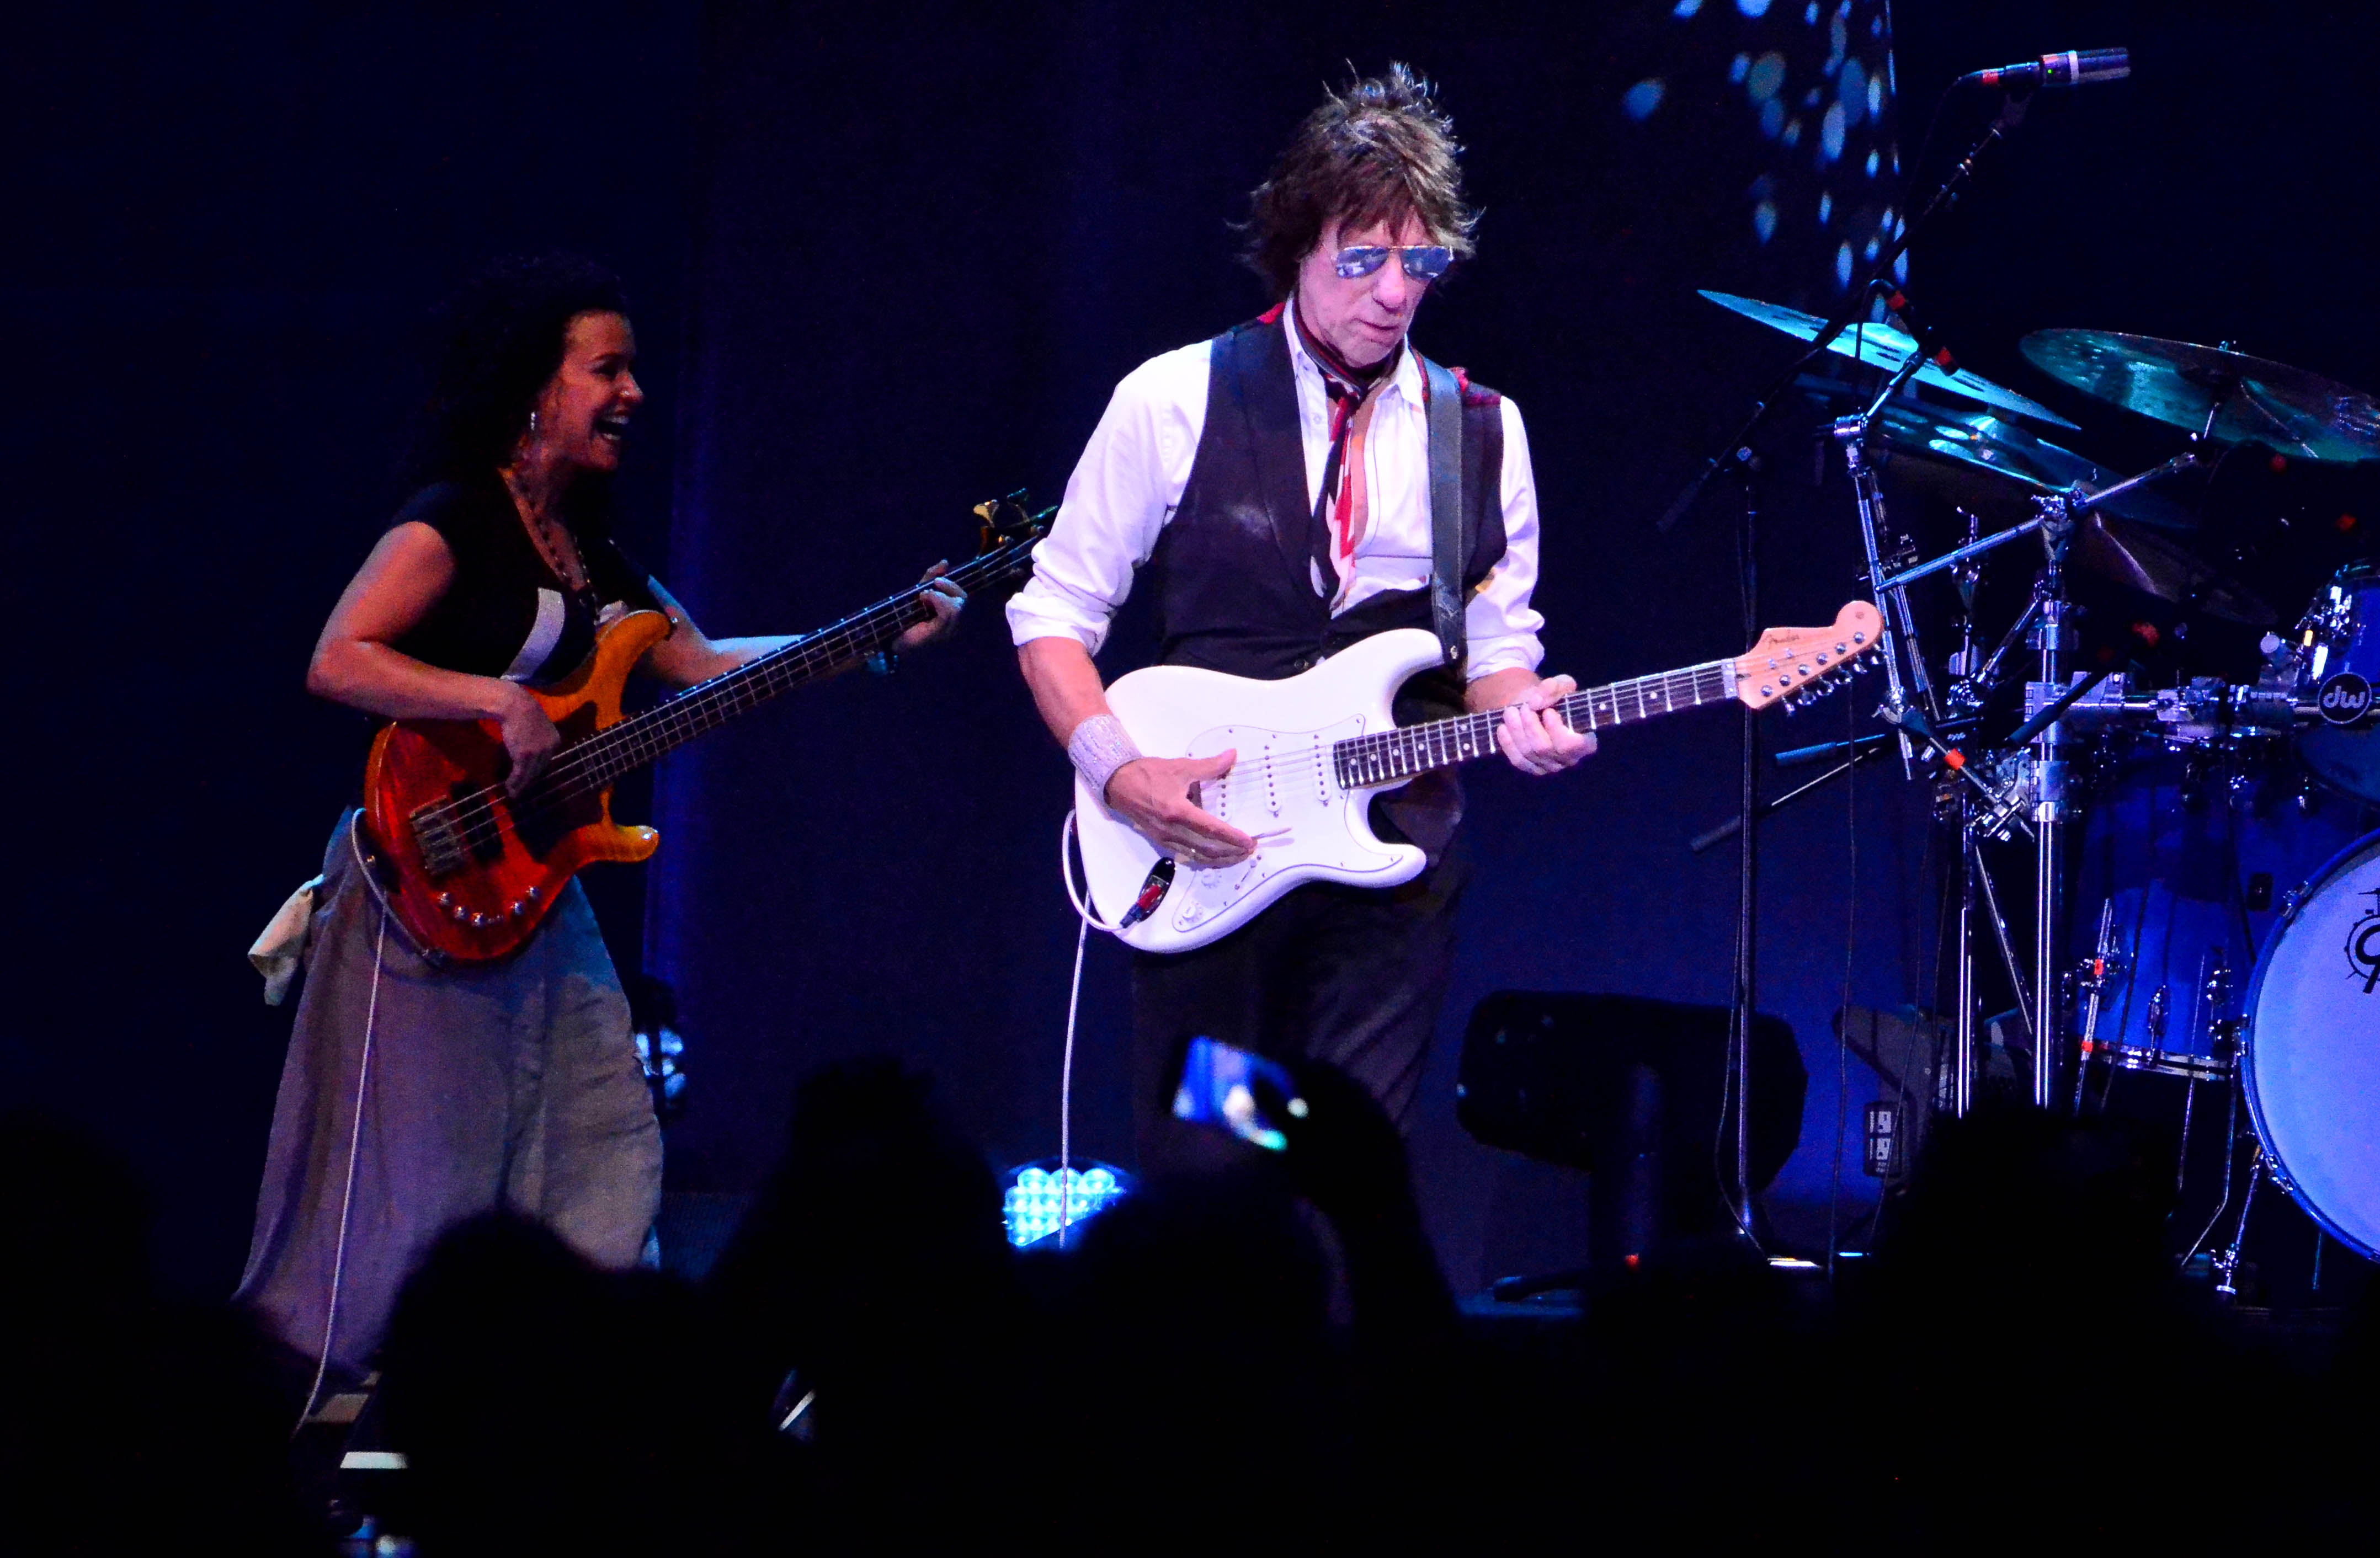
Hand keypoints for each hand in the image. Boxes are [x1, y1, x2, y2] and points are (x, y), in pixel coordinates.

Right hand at [494, 682, 562, 796]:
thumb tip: (530, 747)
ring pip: (529, 774)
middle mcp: (549, 748)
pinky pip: (520, 774)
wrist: (515, 705)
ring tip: (513, 793)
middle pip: (539, 768)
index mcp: (555, 740)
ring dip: (520, 786)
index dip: (536, 769)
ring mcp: (538, 753)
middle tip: (521, 789)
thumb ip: (538, 737)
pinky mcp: (525, 755)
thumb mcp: (538, 724)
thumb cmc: (523, 711)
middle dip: (529, 779)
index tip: (529, 777)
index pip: (545, 759)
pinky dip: (515, 783)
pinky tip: (510, 789)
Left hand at [893, 561, 964, 653]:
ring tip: (923, 595)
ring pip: (957, 606)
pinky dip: (937, 600)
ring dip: (939, 595)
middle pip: (963, 599)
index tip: (936, 580)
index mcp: (948, 614)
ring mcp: (947, 631)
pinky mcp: (938, 634)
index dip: (953, 584)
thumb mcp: (918, 590)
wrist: (887, 633)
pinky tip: (923, 599)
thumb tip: (946, 562)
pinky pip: (947, 613)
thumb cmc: (902, 614)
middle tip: (933, 584)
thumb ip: (931, 577)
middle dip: (949, 586)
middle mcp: (952, 624)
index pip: (962, 596)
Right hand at [1104, 750, 1257, 866]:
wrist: (1118, 783)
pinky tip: (1215, 855)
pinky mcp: (1161, 841)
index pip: (1211, 829)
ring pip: (1197, 856)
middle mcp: (1172, 830)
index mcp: (1177, 811)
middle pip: (1207, 849)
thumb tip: (1232, 756)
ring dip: (1219, 859)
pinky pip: (1187, 854)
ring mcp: (1165, 838)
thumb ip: (1209, 765)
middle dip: (1230, 852)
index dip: (1231, 837)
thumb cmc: (1148, 774)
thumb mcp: (1180, 767)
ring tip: (1236, 855)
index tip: (1249, 841)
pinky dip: (1204, 857)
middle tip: (1248, 849)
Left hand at [1495, 674, 1594, 775]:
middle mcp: (1569, 758)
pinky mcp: (1532, 768)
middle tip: (1525, 707)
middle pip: (1546, 748)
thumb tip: (1536, 701)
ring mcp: (1550, 766)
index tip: (1548, 711)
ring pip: (1530, 753)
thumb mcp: (1561, 684)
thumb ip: (1554, 687)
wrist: (1536, 708)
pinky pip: (1518, 760)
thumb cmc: (1555, 698)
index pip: (1575, 745)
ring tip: (1511, 711)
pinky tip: (1503, 727)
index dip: (1557, 729)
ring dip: (1517, 729)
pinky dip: (1508, 742)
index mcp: (1585, 741)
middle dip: (1531, 725)